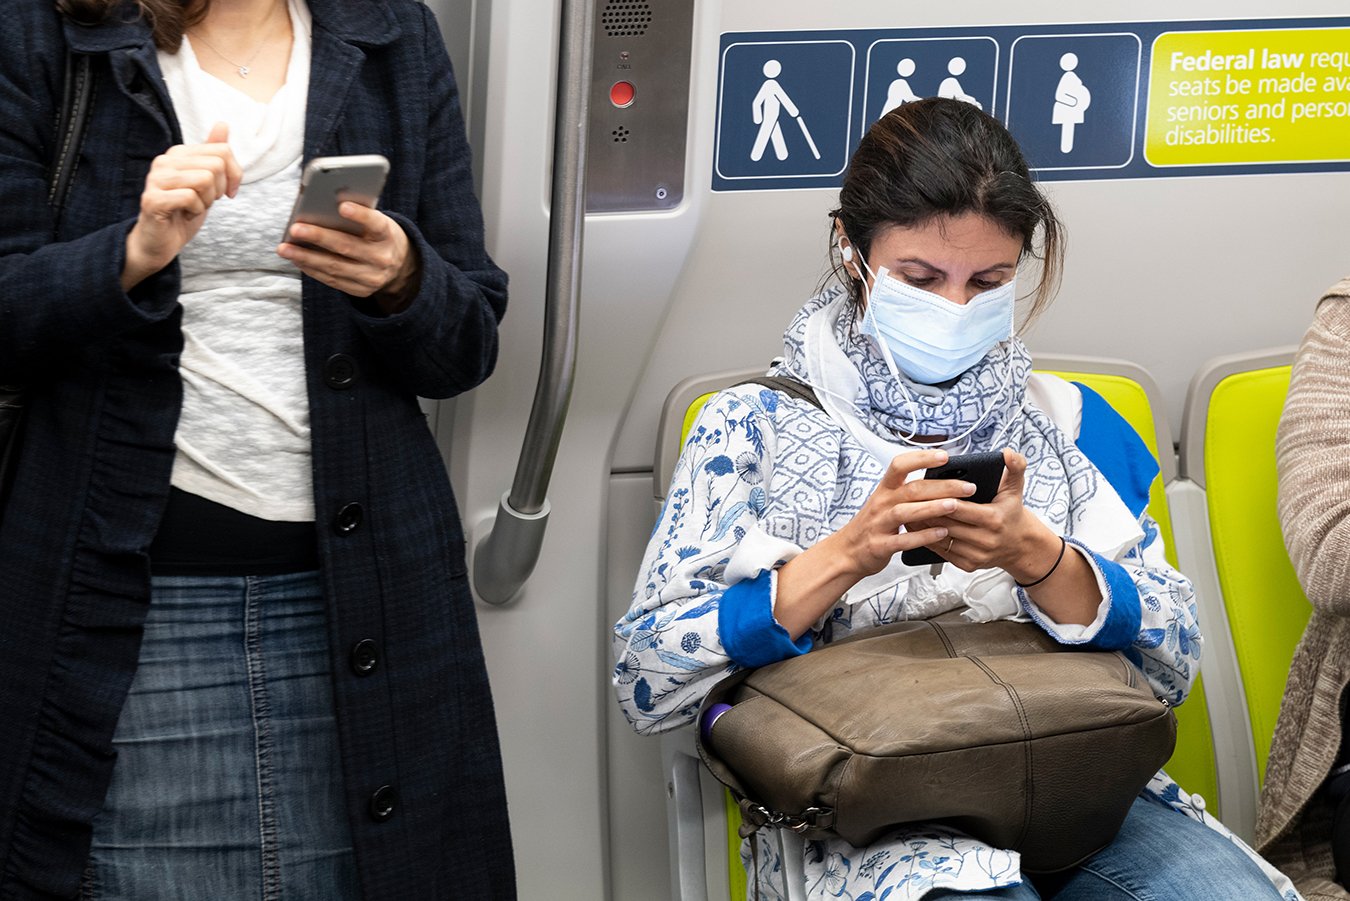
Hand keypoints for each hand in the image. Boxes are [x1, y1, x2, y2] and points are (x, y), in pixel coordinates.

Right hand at [123, 122, 241, 289]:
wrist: (160, 242)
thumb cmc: (183, 212)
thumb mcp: (206, 182)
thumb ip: (213, 154)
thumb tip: (223, 124)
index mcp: (178, 154)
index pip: (223, 150)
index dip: (235, 174)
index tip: (228, 192)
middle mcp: (164, 161)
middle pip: (216, 164)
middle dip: (220, 189)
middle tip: (206, 201)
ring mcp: (156, 179)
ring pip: (205, 179)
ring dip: (207, 201)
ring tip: (193, 207)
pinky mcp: (153, 199)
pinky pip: (190, 197)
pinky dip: (196, 211)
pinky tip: (184, 214)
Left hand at [278, 203, 419, 310]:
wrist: (399, 265)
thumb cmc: (377, 234)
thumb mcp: (376, 221)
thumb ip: (357, 216)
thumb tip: (320, 209)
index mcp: (387, 235)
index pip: (375, 224)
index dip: (360, 216)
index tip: (342, 206)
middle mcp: (382, 258)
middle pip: (347, 247)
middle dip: (318, 237)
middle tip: (295, 229)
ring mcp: (372, 278)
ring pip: (335, 267)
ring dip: (306, 258)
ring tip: (285, 249)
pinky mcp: (362, 290)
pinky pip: (333, 280)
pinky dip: (312, 269)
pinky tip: (297, 260)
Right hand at [828, 448, 976, 578]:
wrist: (848, 551)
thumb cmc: (873, 524)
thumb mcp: (886, 502)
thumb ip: (909, 491)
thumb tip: (943, 481)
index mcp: (884, 489)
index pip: (899, 465)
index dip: (921, 458)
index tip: (944, 456)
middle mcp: (881, 503)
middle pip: (912, 489)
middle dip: (942, 486)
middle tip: (968, 487)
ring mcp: (879, 524)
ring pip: (906, 512)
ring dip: (932, 507)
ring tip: (955, 506)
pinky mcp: (881, 545)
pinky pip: (903, 540)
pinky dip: (923, 536)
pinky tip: (941, 533)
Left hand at [915, 448, 1059, 580]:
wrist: (1019, 544)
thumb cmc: (1011, 513)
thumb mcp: (1016, 488)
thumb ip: (1015, 467)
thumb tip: (1008, 453)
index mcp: (994, 519)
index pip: (959, 508)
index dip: (941, 498)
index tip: (923, 489)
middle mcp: (986, 540)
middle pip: (947, 523)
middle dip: (926, 511)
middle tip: (907, 500)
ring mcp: (976, 555)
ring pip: (941, 539)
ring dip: (922, 526)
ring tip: (907, 511)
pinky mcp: (968, 565)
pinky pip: (941, 552)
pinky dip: (927, 539)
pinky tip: (917, 528)